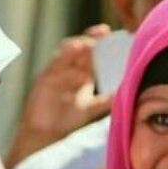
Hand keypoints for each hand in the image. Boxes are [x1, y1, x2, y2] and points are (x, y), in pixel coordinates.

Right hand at [4, 25, 112, 168]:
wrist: (45, 134)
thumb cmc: (66, 120)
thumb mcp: (90, 108)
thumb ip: (105, 101)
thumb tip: (123, 95)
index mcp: (79, 73)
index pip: (91, 54)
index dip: (100, 44)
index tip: (112, 36)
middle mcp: (67, 70)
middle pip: (79, 49)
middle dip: (91, 40)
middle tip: (104, 34)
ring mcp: (55, 73)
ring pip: (65, 55)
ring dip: (77, 48)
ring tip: (89, 44)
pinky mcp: (44, 80)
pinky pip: (54, 69)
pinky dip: (65, 65)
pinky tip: (77, 63)